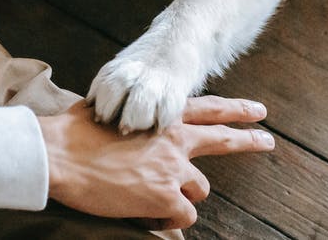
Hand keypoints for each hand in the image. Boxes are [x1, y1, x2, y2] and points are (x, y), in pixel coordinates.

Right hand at [37, 96, 273, 230]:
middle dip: (248, 140)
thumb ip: (128, 114)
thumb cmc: (72, 132)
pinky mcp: (165, 196)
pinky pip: (182, 216)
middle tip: (268, 141)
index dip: (234, 110)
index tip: (257, 111)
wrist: (60, 155)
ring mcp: (173, 169)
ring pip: (198, 190)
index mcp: (160, 116)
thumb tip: (120, 116)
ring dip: (180, 196)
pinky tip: (145, 214)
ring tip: (149, 197)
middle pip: (222, 140)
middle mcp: (174, 140)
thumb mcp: (108, 109)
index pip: (207, 108)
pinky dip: (167, 219)